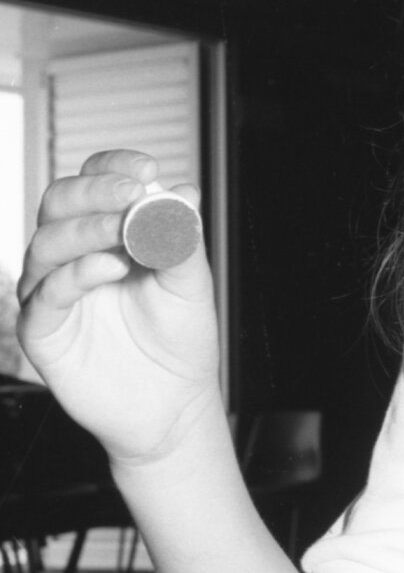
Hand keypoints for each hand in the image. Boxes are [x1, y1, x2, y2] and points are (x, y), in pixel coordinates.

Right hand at [16, 150, 220, 465]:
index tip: (146, 168)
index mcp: (107, 234)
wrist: (174, 404)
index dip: (113, 168)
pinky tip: (110, 268)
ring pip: (46, 243)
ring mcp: (52, 291)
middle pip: (59, 202)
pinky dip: (75, 274)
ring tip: (126, 236)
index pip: (95, 181)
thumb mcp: (191, 282)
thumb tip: (180, 191)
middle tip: (131, 192)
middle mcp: (73, 255)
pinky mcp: (42, 331)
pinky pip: (44, 294)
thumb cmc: (180, 341)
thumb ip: (181, 237)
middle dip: (94, 191)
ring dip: (88, 230)